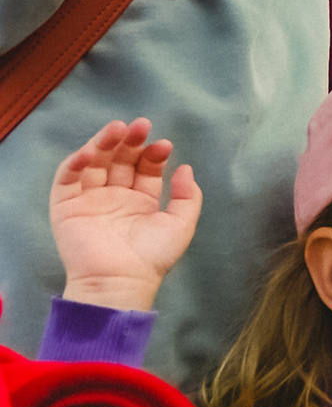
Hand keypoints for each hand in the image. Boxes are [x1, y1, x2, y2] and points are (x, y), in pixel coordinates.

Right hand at [47, 123, 201, 308]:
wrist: (119, 280)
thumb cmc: (151, 258)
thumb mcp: (181, 225)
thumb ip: (188, 196)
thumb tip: (186, 168)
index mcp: (140, 201)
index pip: (145, 168)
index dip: (153, 154)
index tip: (164, 145)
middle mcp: (115, 197)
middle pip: (120, 159)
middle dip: (130, 141)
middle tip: (140, 125)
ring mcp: (90, 199)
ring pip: (95, 162)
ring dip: (104, 142)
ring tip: (117, 128)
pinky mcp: (67, 206)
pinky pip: (68, 178)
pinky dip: (76, 162)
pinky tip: (91, 151)